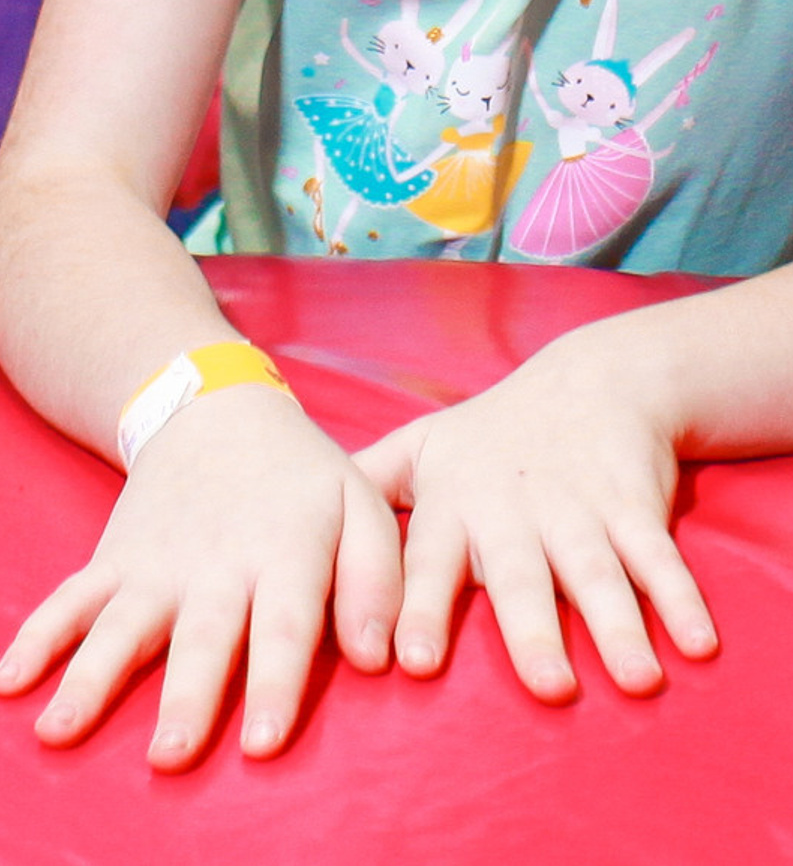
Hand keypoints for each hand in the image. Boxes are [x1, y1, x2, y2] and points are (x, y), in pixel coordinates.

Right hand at [0, 383, 400, 768]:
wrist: (220, 414)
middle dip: (187, 697)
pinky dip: (36, 638)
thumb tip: (378, 658)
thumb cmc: (304, 480)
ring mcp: (158, 564)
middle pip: (203, 636)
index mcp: (289, 551)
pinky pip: (67, 601)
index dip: (276, 683)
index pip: (287, 624)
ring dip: (90, 676)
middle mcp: (220, 564)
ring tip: (61, 730)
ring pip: (122, 624)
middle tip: (171, 756)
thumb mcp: (360, 506)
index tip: (264, 744)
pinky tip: (7, 684)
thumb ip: (375, 579)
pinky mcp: (111, 562)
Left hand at [355, 336, 716, 703]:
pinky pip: (660, 557)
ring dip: (622, 625)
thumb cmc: (495, 431)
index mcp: (457, 505)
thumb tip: (281, 530)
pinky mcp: (636, 507)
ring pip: (600, 573)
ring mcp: (582, 509)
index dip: (425, 608)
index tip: (416, 662)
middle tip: (550, 690)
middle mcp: (518, 512)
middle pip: (525, 578)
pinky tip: (700, 643)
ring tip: (637, 680)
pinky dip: (683, 598)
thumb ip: (363, 487)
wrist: (599, 375)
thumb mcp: (424, 445)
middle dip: (535, 633)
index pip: (433, 561)